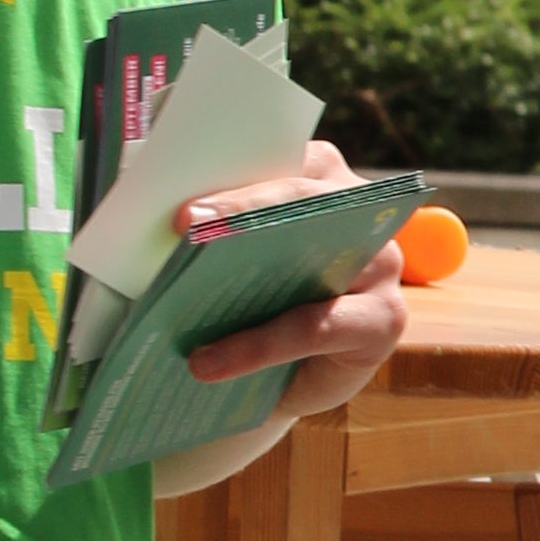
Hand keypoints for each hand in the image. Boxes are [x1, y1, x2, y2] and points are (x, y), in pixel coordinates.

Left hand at [172, 143, 410, 428]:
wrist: (282, 381)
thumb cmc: (252, 306)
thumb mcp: (232, 261)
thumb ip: (213, 232)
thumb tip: (156, 221)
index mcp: (319, 180)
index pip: (282, 158)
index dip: (233, 171)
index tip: (181, 193)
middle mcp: (359, 211)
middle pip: (304, 198)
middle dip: (242, 207)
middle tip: (185, 223)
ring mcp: (380, 265)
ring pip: (317, 257)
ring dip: (248, 274)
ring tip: (184, 297)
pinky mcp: (383, 321)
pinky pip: (314, 327)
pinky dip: (256, 346)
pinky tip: (205, 363)